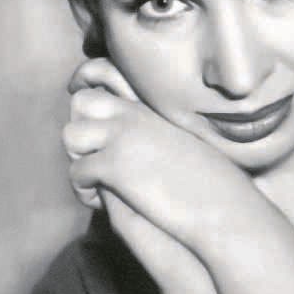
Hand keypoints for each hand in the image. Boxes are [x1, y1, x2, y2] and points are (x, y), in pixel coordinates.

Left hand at [63, 60, 254, 253]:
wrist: (223, 205)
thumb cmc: (210, 183)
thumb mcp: (181, 144)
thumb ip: (153, 134)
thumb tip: (132, 138)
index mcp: (150, 108)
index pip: (103, 88)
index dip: (90, 111)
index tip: (95, 136)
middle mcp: (134, 114)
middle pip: (80, 103)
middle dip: (81, 134)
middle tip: (98, 163)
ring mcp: (123, 136)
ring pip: (70, 136)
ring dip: (78, 162)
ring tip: (99, 185)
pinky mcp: (115, 165)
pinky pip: (77, 172)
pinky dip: (85, 192)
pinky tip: (106, 202)